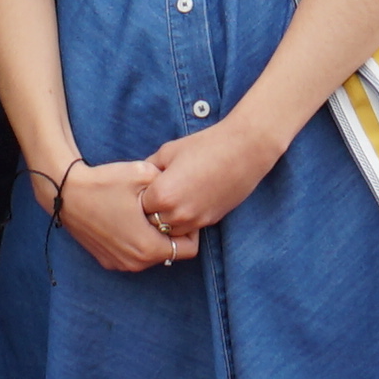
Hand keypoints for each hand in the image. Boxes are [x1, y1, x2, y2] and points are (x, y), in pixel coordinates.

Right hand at [54, 156, 181, 273]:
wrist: (64, 192)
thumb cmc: (104, 183)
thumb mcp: (144, 173)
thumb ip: (169, 183)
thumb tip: (182, 187)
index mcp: (148, 247)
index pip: (189, 249)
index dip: (191, 229)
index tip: (181, 210)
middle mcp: (135, 262)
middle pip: (170, 253)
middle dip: (172, 233)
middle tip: (164, 209)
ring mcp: (119, 264)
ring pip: (151, 255)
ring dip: (154, 237)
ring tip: (145, 213)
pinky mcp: (106, 260)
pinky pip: (133, 254)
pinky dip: (137, 241)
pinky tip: (129, 219)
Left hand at [136, 124, 270, 245]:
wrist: (243, 150)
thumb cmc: (204, 146)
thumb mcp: (167, 152)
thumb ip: (147, 169)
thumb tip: (135, 180)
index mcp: (162, 195)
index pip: (136, 207)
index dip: (137, 196)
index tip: (139, 188)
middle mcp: (177, 213)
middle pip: (150, 224)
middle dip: (149, 212)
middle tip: (150, 197)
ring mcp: (195, 220)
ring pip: (168, 232)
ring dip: (165, 221)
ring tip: (168, 201)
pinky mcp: (209, 221)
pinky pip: (187, 230)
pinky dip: (182, 221)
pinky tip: (184, 203)